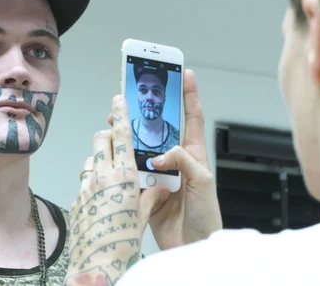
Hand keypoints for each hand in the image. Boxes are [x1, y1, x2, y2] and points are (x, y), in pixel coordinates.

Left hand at [65, 95, 168, 285]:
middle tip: (119, 141)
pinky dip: (93, 179)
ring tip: (112, 172)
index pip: (121, 135)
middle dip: (109, 134)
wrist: (96, 263)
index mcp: (123, 175)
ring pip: (91, 157)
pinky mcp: (77, 199)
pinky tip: (103, 194)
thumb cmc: (121, 242)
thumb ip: (149, 197)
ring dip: (100, 157)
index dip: (121, 114)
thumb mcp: (143, 217)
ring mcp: (86, 186)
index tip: (119, 99)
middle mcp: (102, 176)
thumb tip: (158, 188)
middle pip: (101, 139)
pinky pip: (84, 179)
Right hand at [108, 69, 221, 249]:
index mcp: (193, 154)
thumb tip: (159, 154)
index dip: (189, 95)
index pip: (192, 118)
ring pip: (140, 148)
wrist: (191, 245)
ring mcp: (159, 174)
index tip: (184, 74)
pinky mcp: (145, 189)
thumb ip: (182, 161)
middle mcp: (175, 160)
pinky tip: (113, 153)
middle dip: (147, 111)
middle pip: (159, 129)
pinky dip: (122, 162)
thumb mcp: (202, 181)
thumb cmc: (206, 215)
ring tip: (116, 122)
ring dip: (129, 135)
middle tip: (132, 96)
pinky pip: (131, 171)